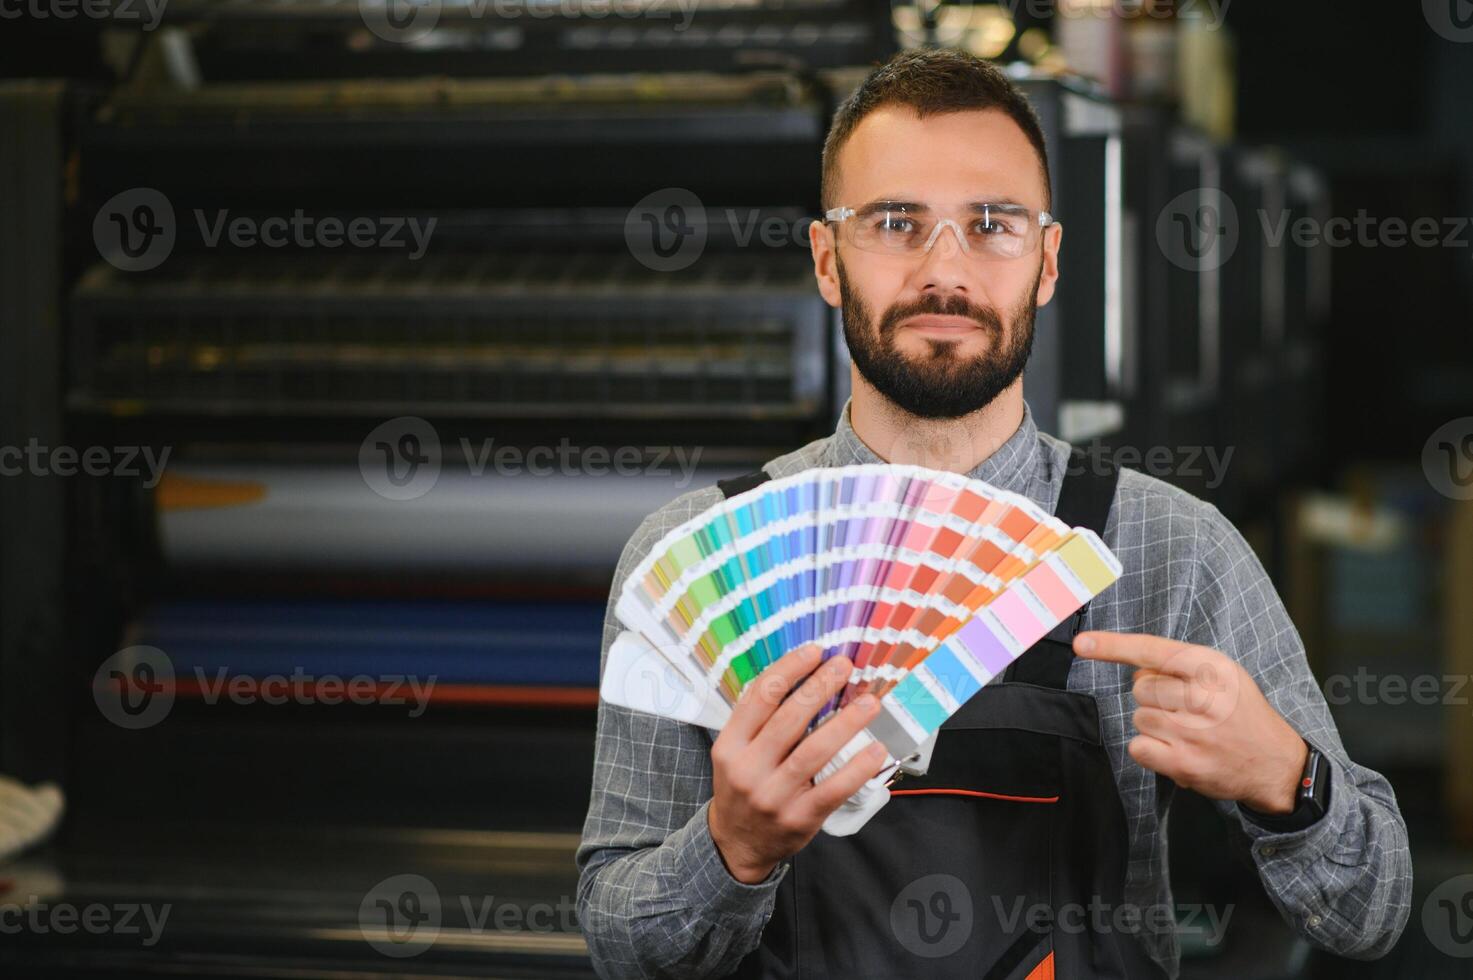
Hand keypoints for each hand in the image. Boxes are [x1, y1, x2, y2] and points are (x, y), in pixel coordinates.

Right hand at [707, 645, 888, 882]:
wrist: (736, 844)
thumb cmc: (743, 787)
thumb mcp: (735, 752)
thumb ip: (760, 721)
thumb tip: (804, 677)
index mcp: (730, 745)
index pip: (759, 697)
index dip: (789, 669)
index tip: (815, 651)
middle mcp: (747, 769)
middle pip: (788, 719)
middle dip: (820, 687)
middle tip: (845, 667)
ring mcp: (773, 796)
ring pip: (814, 751)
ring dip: (846, 723)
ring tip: (869, 702)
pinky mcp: (799, 818)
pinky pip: (833, 789)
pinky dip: (856, 768)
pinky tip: (875, 749)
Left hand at [1074, 631, 1307, 815]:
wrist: (1275, 762)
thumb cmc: (1240, 712)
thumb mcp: (1223, 674)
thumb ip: (1181, 666)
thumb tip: (1133, 669)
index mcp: (1211, 667)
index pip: (1152, 650)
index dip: (1112, 646)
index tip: (1081, 644)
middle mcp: (1202, 696)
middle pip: (1139, 688)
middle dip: (1154, 698)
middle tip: (1186, 709)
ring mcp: (1193, 732)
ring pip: (1138, 717)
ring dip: (1155, 725)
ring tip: (1188, 731)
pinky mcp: (1184, 763)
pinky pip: (1138, 747)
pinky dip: (1150, 750)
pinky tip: (1176, 749)